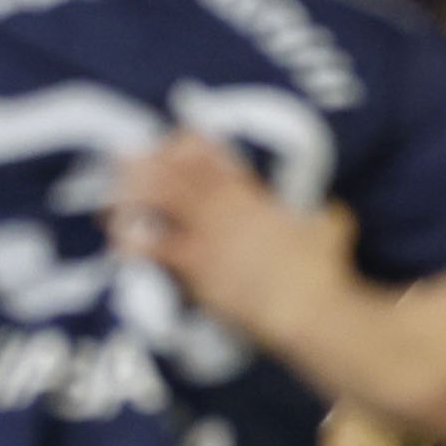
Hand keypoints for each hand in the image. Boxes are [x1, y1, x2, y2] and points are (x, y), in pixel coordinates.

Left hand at [110, 133, 352, 354]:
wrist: (308, 309)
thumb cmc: (325, 272)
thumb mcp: (332, 230)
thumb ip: (324, 216)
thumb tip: (333, 211)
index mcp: (254, 197)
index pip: (215, 160)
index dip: (191, 144)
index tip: (174, 136)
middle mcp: (224, 209)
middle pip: (177, 174)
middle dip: (149, 163)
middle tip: (122, 157)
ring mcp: (207, 236)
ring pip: (159, 203)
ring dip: (132, 196)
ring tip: (111, 197)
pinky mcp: (196, 267)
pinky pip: (155, 249)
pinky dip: (133, 245)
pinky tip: (118, 245)